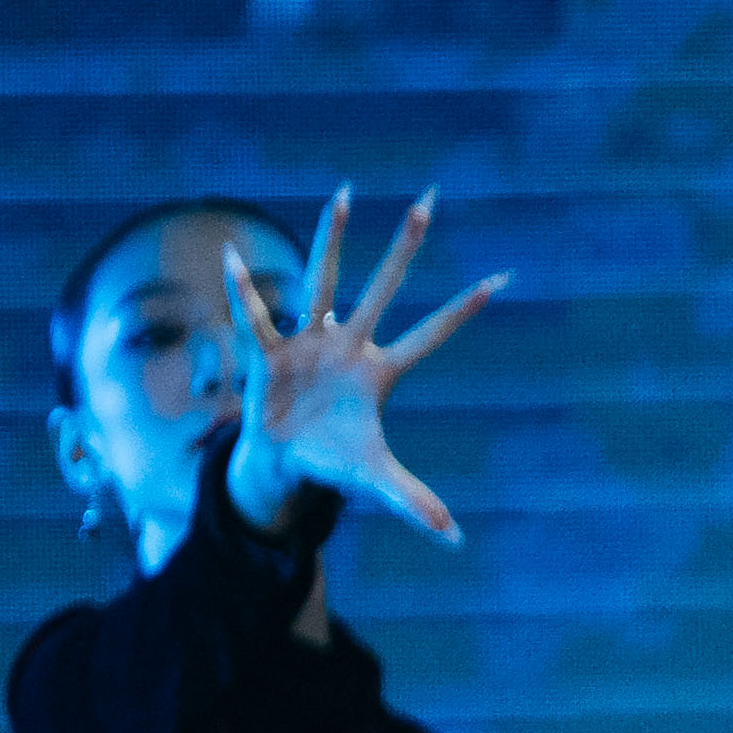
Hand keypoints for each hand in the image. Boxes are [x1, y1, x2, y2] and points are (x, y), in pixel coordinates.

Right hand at [220, 185, 501, 549]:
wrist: (283, 459)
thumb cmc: (334, 461)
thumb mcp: (375, 481)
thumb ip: (414, 503)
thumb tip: (455, 539)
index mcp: (382, 372)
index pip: (432, 335)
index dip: (463, 310)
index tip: (501, 278)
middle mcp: (350, 343)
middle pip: (384, 286)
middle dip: (405, 246)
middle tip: (429, 198)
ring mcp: (311, 339)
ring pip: (323, 279)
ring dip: (333, 239)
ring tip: (344, 193)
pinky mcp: (271, 349)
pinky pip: (257, 317)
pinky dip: (245, 292)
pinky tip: (231, 258)